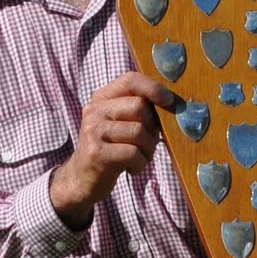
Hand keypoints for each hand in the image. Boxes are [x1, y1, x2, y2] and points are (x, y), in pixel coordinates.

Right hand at [49, 72, 176, 226]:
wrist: (82, 177)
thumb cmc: (113, 148)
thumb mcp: (121, 124)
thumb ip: (140, 111)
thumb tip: (173, 105)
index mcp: (103, 98)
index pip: (130, 80)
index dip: (153, 88)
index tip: (169, 101)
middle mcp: (95, 110)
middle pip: (139, 107)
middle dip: (153, 128)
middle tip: (148, 143)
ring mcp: (93, 131)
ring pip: (139, 132)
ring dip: (148, 149)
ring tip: (140, 157)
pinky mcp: (96, 153)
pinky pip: (133, 153)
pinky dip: (140, 164)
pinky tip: (131, 168)